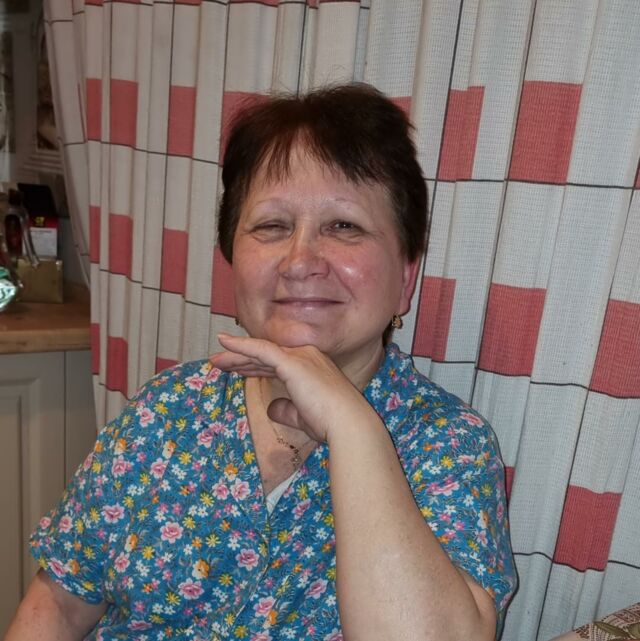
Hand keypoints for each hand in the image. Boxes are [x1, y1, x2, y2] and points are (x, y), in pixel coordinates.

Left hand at [209, 334, 379, 442]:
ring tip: (215, 359)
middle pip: (266, 356)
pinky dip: (241, 346)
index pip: (277, 363)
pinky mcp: (292, 362)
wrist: (346, 423)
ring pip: (260, 353)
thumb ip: (286, 409)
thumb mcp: (302, 416)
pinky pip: (261, 350)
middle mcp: (306, 355)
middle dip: (242, 360)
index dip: (256, 366)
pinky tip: (224, 342)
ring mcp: (299, 356)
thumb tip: (271, 408)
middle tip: (219, 362)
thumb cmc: (329, 423)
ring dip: (236, 356)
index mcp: (311, 366)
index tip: (237, 370)